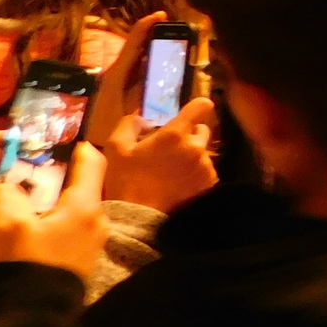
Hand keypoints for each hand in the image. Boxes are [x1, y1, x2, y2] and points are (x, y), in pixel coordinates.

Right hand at [0, 143, 107, 276]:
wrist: (31, 322)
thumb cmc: (24, 263)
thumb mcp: (5, 220)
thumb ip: (7, 192)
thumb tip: (10, 187)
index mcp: (86, 205)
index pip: (92, 161)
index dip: (75, 147)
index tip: (56, 142)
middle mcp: (98, 222)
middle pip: (77, 188)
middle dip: (51, 181)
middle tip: (23, 179)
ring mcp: (91, 245)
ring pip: (68, 212)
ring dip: (45, 207)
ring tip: (16, 210)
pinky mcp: (79, 264)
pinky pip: (64, 234)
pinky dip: (46, 228)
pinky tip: (22, 236)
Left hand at [88, 12, 166, 150]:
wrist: (91, 151)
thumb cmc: (107, 132)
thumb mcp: (128, 114)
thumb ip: (146, 98)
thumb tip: (169, 82)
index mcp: (115, 77)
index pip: (131, 46)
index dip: (145, 28)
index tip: (161, 15)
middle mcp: (115, 76)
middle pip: (136, 51)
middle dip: (153, 38)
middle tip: (174, 30)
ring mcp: (116, 84)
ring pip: (137, 62)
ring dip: (154, 51)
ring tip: (174, 45)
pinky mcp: (120, 93)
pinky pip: (138, 73)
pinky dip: (151, 65)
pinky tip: (166, 68)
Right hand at [103, 99, 217, 212]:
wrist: (140, 220)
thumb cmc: (126, 181)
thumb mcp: (116, 149)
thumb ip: (128, 125)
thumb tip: (142, 116)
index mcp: (175, 134)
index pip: (201, 106)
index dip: (197, 106)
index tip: (190, 112)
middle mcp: (196, 147)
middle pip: (203, 130)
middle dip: (189, 135)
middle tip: (170, 149)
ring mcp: (206, 167)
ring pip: (203, 153)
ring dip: (191, 156)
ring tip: (171, 171)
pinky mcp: (210, 184)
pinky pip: (206, 171)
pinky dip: (195, 173)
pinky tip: (178, 184)